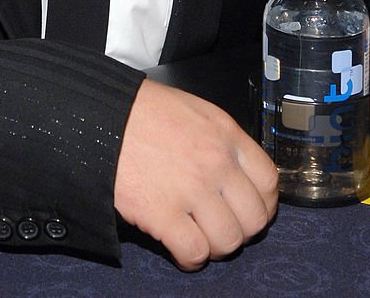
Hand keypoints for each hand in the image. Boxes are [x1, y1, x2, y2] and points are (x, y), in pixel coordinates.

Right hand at [114, 78, 277, 270]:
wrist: (101, 115)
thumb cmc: (142, 111)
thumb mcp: (194, 111)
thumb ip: (219, 140)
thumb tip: (235, 171)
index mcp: (225, 134)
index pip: (269, 181)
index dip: (264, 203)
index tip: (252, 209)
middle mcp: (215, 162)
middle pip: (254, 218)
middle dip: (242, 229)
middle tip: (224, 227)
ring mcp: (190, 189)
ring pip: (229, 240)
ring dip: (217, 246)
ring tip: (201, 238)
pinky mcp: (162, 213)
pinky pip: (195, 252)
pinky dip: (191, 259)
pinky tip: (181, 249)